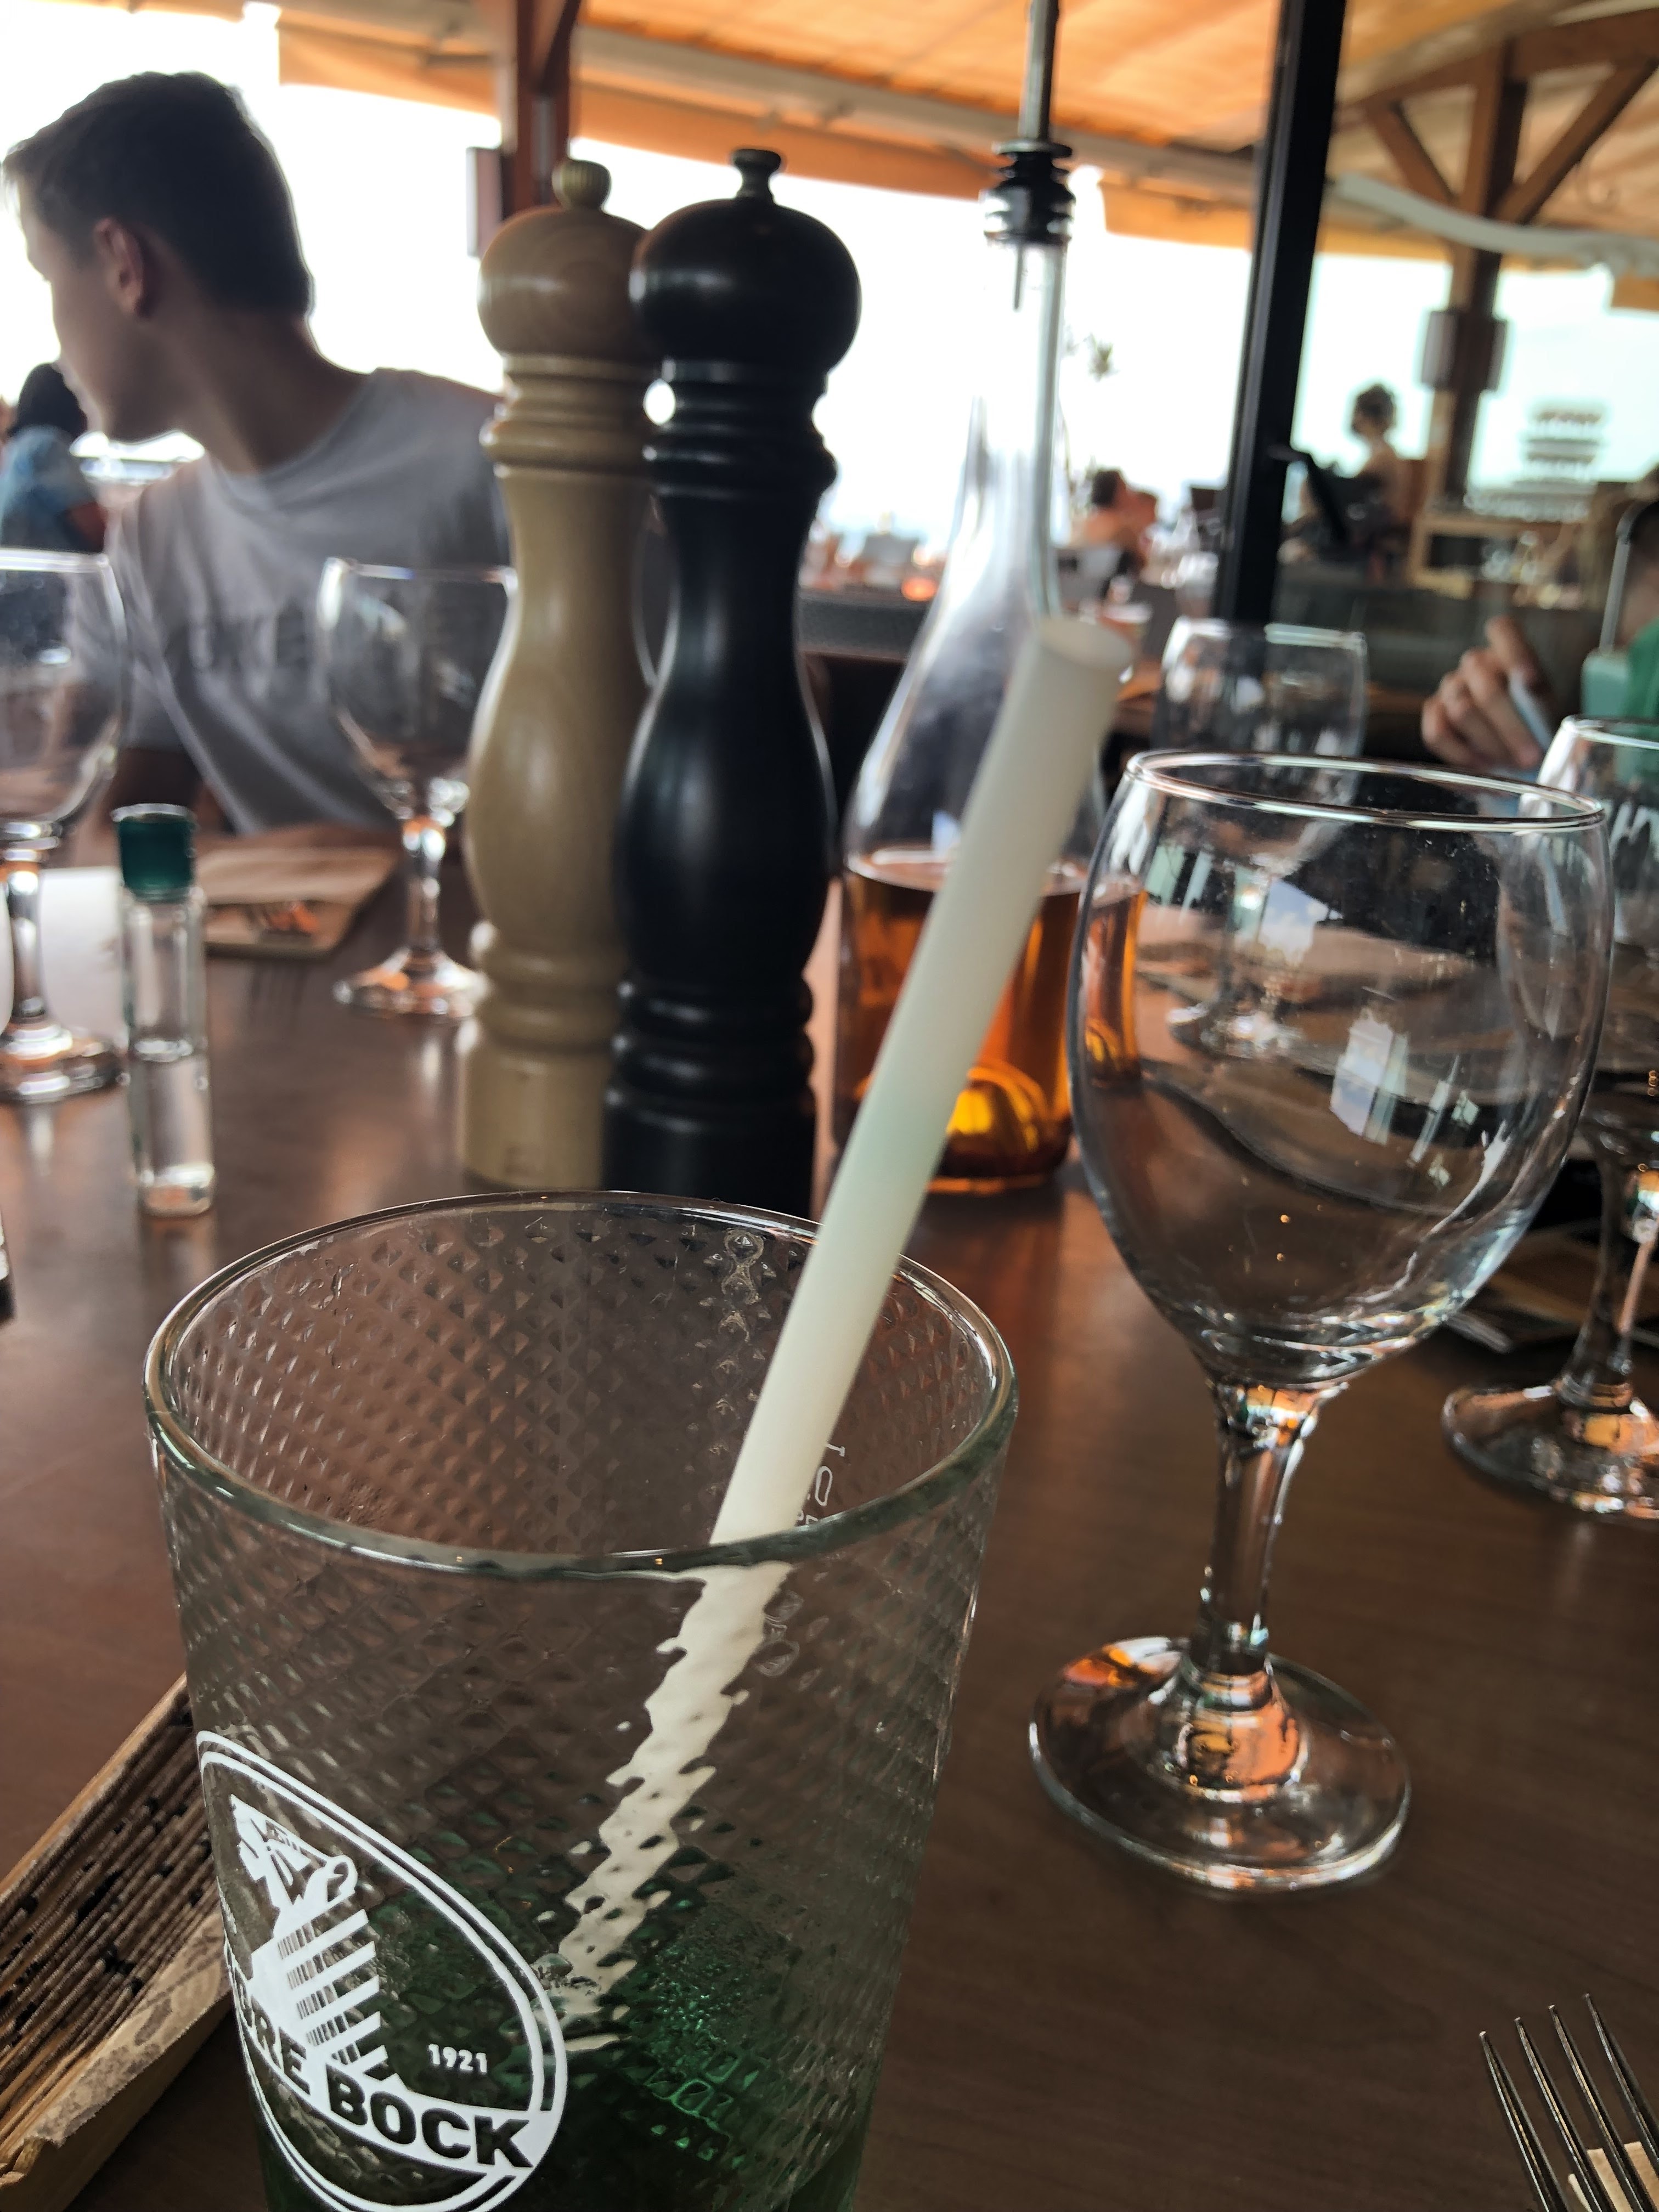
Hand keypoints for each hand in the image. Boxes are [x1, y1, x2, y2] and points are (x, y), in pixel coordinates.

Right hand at [1422, 616, 1554, 770]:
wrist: (1516, 743)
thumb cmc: (1535, 721)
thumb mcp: (1546, 706)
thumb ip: (1538, 698)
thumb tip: (1529, 692)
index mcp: (1506, 649)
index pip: (1502, 630)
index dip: (1515, 654)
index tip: (1531, 683)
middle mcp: (1474, 663)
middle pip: (1485, 687)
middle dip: (1511, 727)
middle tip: (1532, 756)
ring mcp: (1450, 687)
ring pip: (1461, 712)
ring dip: (1490, 743)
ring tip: (1511, 764)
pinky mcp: (1434, 713)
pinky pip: (1437, 733)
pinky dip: (1462, 754)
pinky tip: (1484, 765)